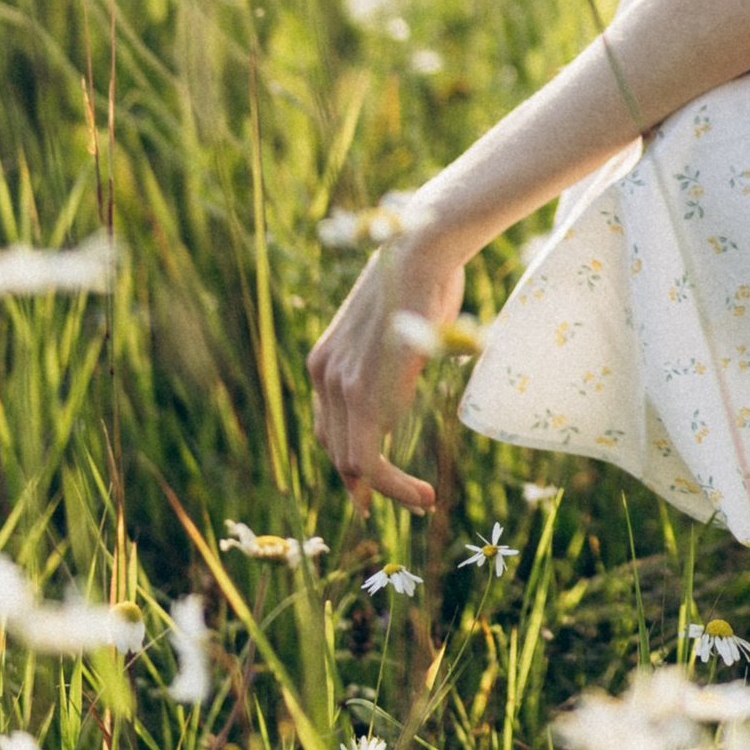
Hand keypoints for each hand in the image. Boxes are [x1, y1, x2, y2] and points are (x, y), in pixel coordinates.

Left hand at [307, 224, 465, 512]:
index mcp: (326, 362)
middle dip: (371, 486)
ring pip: (352, 462)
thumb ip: (392, 362)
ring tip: (420, 500)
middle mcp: (324, 375)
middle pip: (338, 452)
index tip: (384, 485)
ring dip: (386, 490)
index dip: (355, 465)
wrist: (423, 248)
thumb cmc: (422, 282)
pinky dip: (391, 482)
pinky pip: (368, 455)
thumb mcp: (395, 330)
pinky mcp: (365, 389)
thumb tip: (425, 371)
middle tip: (410, 500)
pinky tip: (421, 491)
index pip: (331, 431)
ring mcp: (341, 383)